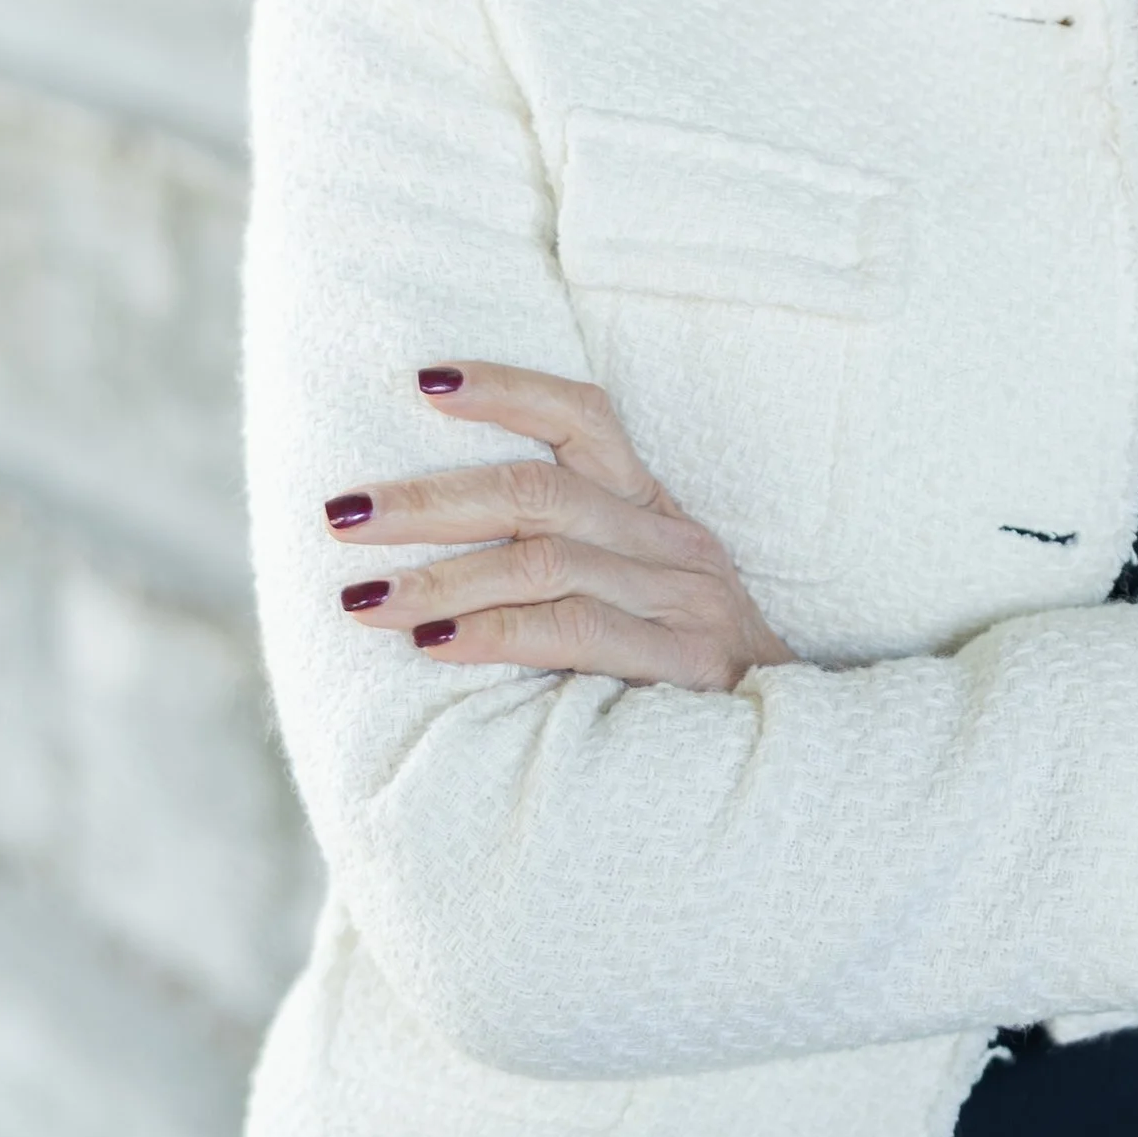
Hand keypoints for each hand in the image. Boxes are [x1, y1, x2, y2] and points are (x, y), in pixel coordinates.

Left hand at [324, 364, 792, 689]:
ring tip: (364, 597)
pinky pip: (576, 631)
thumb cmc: (683, 681)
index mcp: (653, 512)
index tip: (423, 381)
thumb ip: (557, 566)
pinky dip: (496, 633)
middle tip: (343, 514)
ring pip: (545, 561)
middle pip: (538, 492)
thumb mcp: (632, 602)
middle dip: (428, 501)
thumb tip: (418, 555)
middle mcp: (673, 543)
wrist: (794, 755)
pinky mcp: (692, 663)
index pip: (583, 416)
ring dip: (442, 578)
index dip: (506, 389)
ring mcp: (687, 601)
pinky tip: (433, 645)